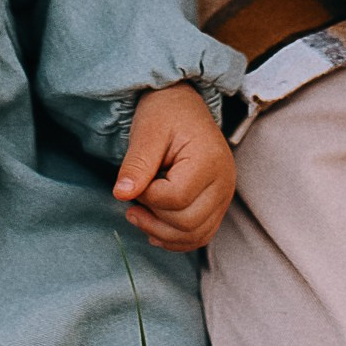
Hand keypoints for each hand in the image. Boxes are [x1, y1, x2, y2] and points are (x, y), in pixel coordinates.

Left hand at [113, 81, 236, 250]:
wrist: (183, 106)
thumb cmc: (165, 113)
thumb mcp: (147, 132)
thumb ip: (136, 164)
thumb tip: (121, 194)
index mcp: (209, 160)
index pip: (176, 198)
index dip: (148, 196)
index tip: (135, 181)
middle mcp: (224, 182)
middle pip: (188, 222)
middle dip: (153, 218)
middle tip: (131, 202)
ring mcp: (223, 196)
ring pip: (195, 235)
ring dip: (162, 233)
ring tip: (137, 215)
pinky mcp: (217, 205)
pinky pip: (200, 235)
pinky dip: (176, 239)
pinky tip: (154, 228)